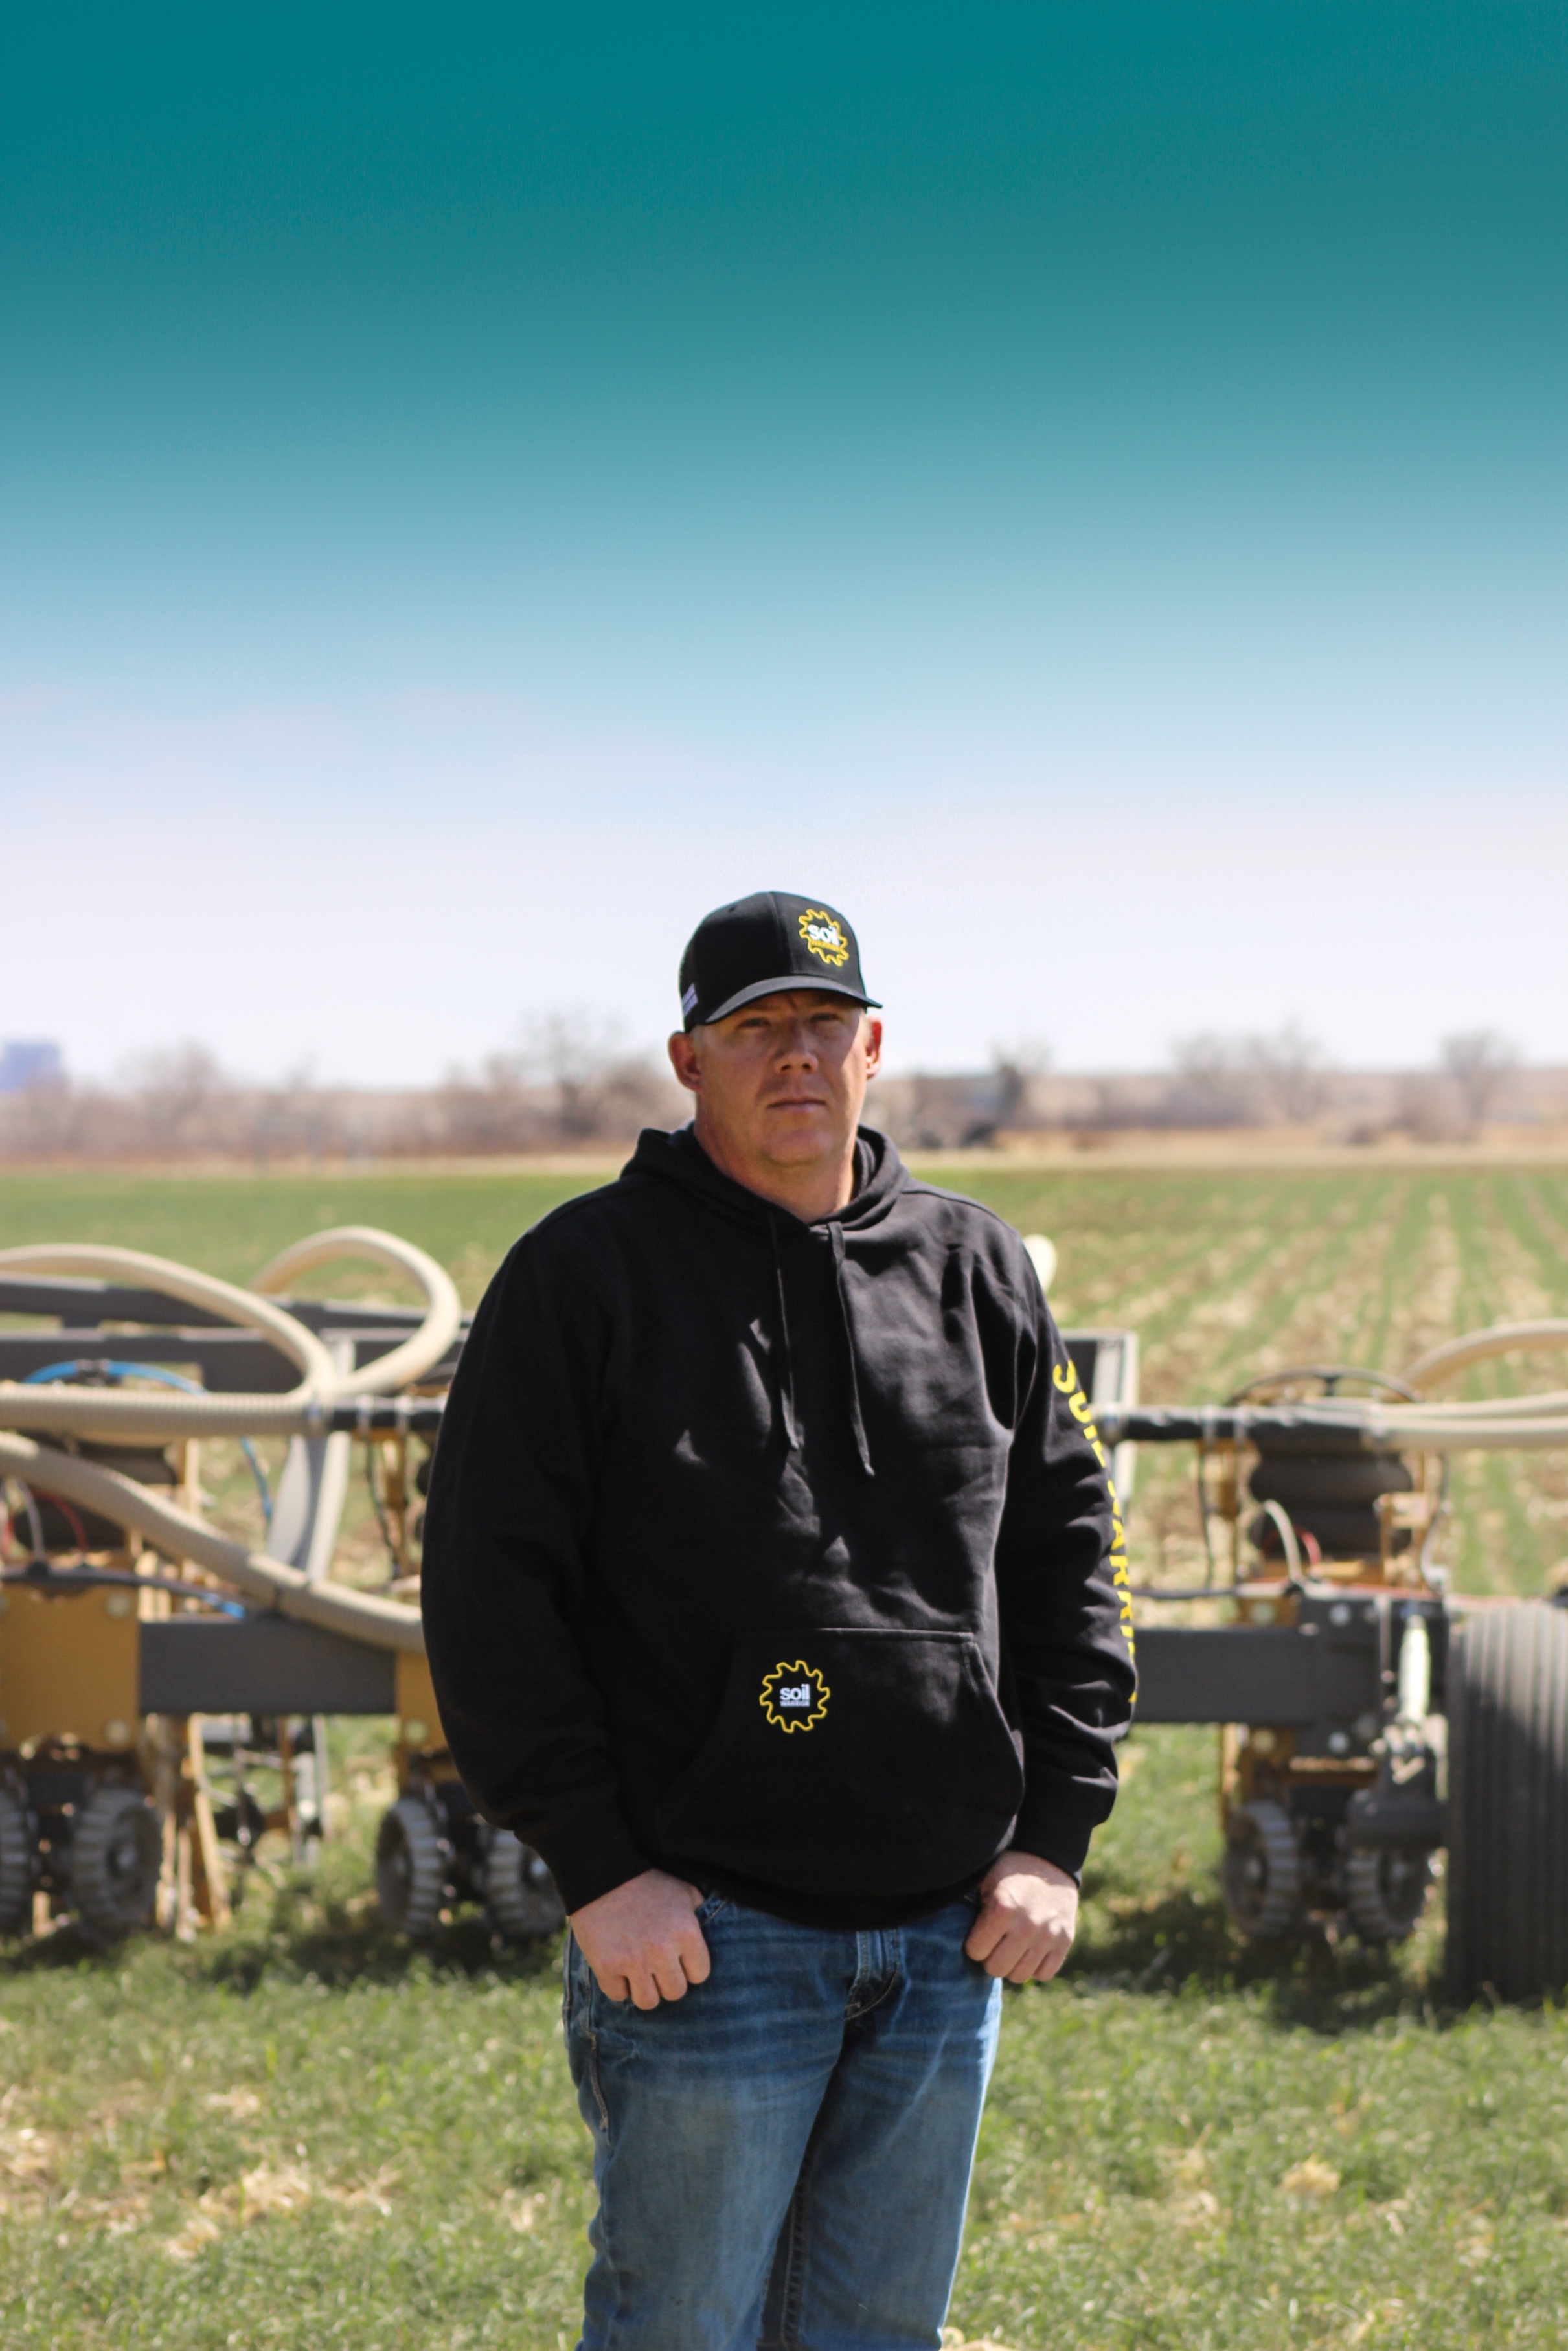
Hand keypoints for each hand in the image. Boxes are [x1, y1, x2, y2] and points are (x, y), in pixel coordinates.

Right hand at [569, 1869, 711, 2009]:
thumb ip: (699, 1912)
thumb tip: (710, 1927)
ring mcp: (634, 1961)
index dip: (689, 1968)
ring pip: (649, 2001)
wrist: (601, 1873)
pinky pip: (618, 1995)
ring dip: (644, 1988)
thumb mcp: (681, 1890)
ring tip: (638, 1972)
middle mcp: (663, 1951)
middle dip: (666, 1980)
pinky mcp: (607, 1967)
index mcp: (686, 1932)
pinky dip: (617, 1985)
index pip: (700, 1974)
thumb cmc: (645, 1881)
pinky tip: (617, 1968)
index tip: (678, 1959)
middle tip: (655, 1965)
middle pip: (675, 1992)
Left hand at [964, 1849, 1077, 1983]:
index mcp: (1002, 1908)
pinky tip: (1029, 1950)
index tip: (979, 1933)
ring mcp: (1048, 1935)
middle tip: (993, 1944)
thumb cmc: (1009, 1871)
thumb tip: (944, 1927)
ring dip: (1011, 1965)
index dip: (974, 1943)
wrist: (1049, 1859)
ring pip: (1020, 1975)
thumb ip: (970, 1907)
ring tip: (1010, 1947)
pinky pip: (1044, 1974)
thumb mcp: (984, 1881)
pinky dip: (1034, 1966)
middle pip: (996, 1969)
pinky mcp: (1065, 1941)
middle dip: (990, 1958)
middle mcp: (1027, 1925)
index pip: (975, 1952)